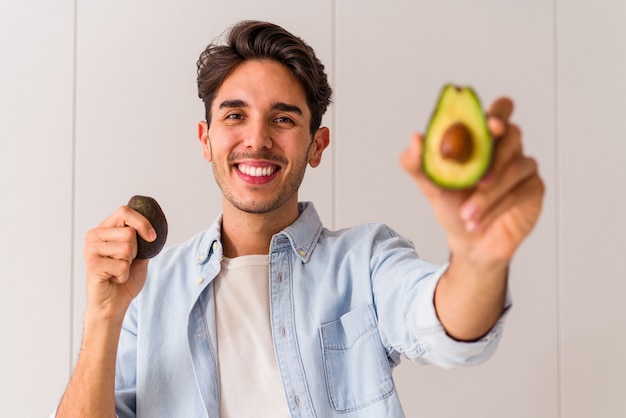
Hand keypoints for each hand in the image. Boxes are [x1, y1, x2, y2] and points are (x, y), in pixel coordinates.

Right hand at [83, 205, 156, 321]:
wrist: (114, 303)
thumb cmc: (124, 278)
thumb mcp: (139, 254)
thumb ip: (143, 239)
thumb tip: (154, 226)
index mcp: (104, 229)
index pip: (124, 212)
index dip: (142, 223)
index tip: (152, 237)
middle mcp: (94, 236)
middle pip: (129, 233)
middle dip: (135, 251)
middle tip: (124, 262)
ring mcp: (90, 250)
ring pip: (127, 249)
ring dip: (129, 264)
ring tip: (118, 270)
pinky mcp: (92, 266)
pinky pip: (122, 266)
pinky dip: (124, 276)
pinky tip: (114, 279)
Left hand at [399, 97, 544, 265]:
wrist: (469, 240)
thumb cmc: (453, 205)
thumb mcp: (431, 185)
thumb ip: (419, 163)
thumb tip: (415, 138)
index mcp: (482, 137)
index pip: (499, 110)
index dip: (497, 113)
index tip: (489, 126)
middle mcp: (506, 147)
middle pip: (513, 133)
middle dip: (495, 156)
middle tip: (478, 179)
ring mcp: (523, 166)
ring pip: (514, 167)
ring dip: (487, 195)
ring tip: (466, 214)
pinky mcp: (533, 188)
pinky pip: (520, 191)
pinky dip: (495, 207)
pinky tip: (476, 221)